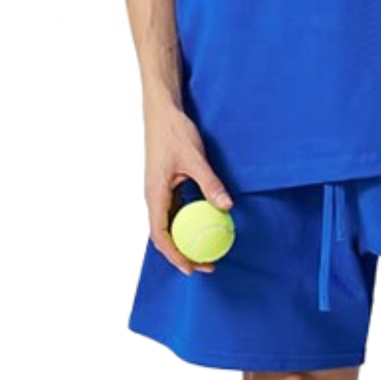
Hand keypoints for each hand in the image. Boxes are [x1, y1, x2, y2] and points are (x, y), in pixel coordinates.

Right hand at [143, 100, 233, 274]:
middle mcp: (153, 197)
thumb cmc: (174, 132)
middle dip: (182, 254)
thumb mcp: (194, 158)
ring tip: (207, 249)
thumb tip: (227, 206)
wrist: (162, 112)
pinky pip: (175, 211)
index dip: (175, 255)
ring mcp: (159, 191)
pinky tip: (205, 222)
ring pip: (169, 224)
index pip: (160, 235)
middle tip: (207, 264)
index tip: (192, 267)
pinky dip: (188, 221)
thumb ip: (209, 182)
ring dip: (185, 239)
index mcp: (154, 194)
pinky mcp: (166, 185)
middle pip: (164, 235)